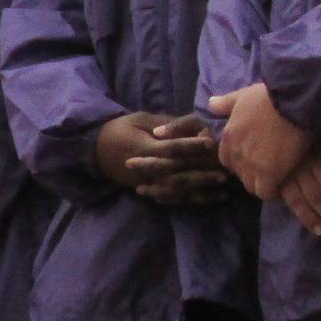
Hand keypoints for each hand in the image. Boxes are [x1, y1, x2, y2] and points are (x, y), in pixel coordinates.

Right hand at [95, 112, 227, 204]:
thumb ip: (165, 124)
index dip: (190, 145)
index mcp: (142, 148)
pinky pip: (172, 198)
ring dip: (201, 191)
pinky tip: (212, 198)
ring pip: (176, 190)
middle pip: (176, 174)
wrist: (96, 151)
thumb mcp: (139, 119)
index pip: (169, 149)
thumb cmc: (120, 130)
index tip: (209, 141)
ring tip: (223, 189)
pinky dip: (192, 200)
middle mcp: (145, 169)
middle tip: (224, 172)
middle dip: (201, 174)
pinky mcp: (149, 189)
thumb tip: (193, 128)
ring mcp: (146, 182)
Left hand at [210, 83, 314, 199]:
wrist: (294, 103)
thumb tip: (211, 103)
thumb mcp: (243, 95)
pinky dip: (273, 193)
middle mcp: (236, 154)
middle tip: (268, 169)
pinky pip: (266, 193)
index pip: (226, 159)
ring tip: (276, 179)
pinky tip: (283, 186)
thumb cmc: (270, 97)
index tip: (254, 158)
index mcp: (228, 137)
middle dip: (251, 173)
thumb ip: (226, 103)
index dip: (240, 161)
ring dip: (261, 184)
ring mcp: (252, 166)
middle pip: (239, 174)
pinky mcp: (270, 174)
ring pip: (251, 186)